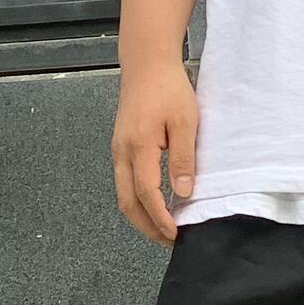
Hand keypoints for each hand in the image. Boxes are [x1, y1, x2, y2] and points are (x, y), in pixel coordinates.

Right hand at [113, 58, 199, 243]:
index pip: (147, 194)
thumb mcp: (184, 122)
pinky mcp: (121, 146)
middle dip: (146, 227)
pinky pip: (124, 181)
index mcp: (138, 147)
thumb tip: (182, 191)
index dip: (160, 218)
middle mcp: (122, 152)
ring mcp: (118, 149)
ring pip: (123, 194)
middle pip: (127, 202)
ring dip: (141, 215)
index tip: (175, 234)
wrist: (146, 63)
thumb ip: (182, 158)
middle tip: (168, 240)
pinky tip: (154, 202)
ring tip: (162, 227)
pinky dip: (137, 199)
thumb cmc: (167, 87)